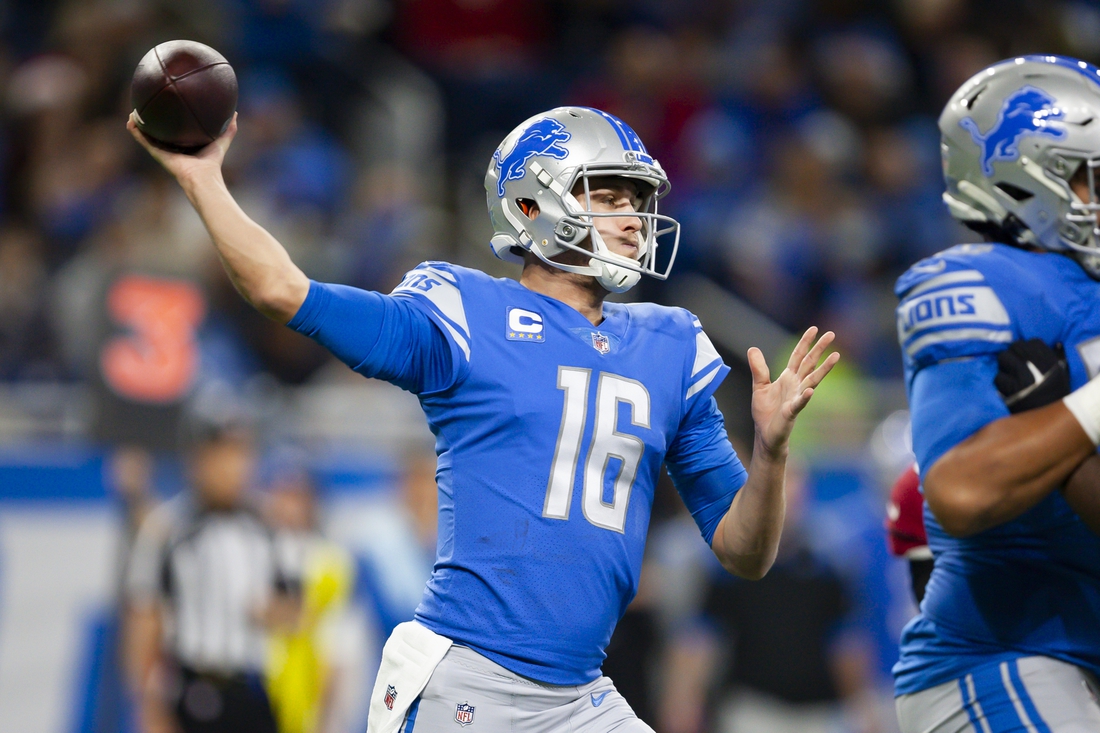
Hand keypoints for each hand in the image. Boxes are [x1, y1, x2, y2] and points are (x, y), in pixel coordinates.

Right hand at [127, 111, 236, 186]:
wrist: (202, 177)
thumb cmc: (212, 163)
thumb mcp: (222, 141)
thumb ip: (229, 129)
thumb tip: (235, 113)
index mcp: (185, 145)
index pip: (177, 130)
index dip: (172, 120)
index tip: (167, 107)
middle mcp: (172, 147)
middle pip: (159, 132)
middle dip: (153, 120)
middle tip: (147, 106)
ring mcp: (163, 150)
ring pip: (147, 135)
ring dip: (139, 124)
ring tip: (133, 111)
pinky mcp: (157, 154)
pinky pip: (143, 140)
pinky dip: (136, 131)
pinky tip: (130, 120)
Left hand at [748, 326, 838, 457]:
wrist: (766, 434)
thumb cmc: (766, 411)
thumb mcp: (759, 386)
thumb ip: (758, 368)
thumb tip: (753, 348)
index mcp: (788, 377)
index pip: (798, 356)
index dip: (805, 342)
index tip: (814, 329)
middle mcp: (796, 385)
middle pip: (809, 363)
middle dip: (819, 348)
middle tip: (832, 334)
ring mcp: (797, 397)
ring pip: (812, 379)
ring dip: (824, 368)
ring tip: (835, 356)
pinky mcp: (792, 411)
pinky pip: (800, 402)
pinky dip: (805, 396)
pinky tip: (809, 390)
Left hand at [994, 339, 1069, 412]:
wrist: (1049, 421)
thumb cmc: (1055, 397)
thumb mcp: (1059, 375)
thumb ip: (1050, 359)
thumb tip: (1045, 344)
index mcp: (1051, 361)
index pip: (1033, 342)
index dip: (1025, 347)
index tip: (1023, 355)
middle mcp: (1037, 364)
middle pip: (1015, 347)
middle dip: (1012, 354)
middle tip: (1012, 364)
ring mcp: (1022, 375)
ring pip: (1003, 359)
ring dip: (1004, 367)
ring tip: (1009, 376)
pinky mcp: (1010, 388)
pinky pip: (998, 377)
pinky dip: (1000, 382)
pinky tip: (1006, 388)